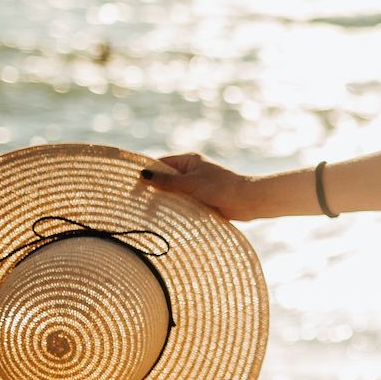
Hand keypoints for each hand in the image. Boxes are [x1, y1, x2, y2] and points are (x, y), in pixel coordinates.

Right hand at [139, 152, 257, 219]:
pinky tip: (165, 218)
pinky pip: (184, 204)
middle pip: (166, 180)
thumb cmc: (220, 188)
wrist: (248, 201)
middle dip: (154, 190)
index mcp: (189, 161)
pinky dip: (176, 209)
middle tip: (137, 201)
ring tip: (147, 212)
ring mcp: (197, 187)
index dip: (147, 173)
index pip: (161, 164)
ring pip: (174, 194)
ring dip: (165, 202)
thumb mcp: (189, 183)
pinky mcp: (202, 201)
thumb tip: (142, 175)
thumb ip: (166, 181)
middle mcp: (192, 172)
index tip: (132, 185)